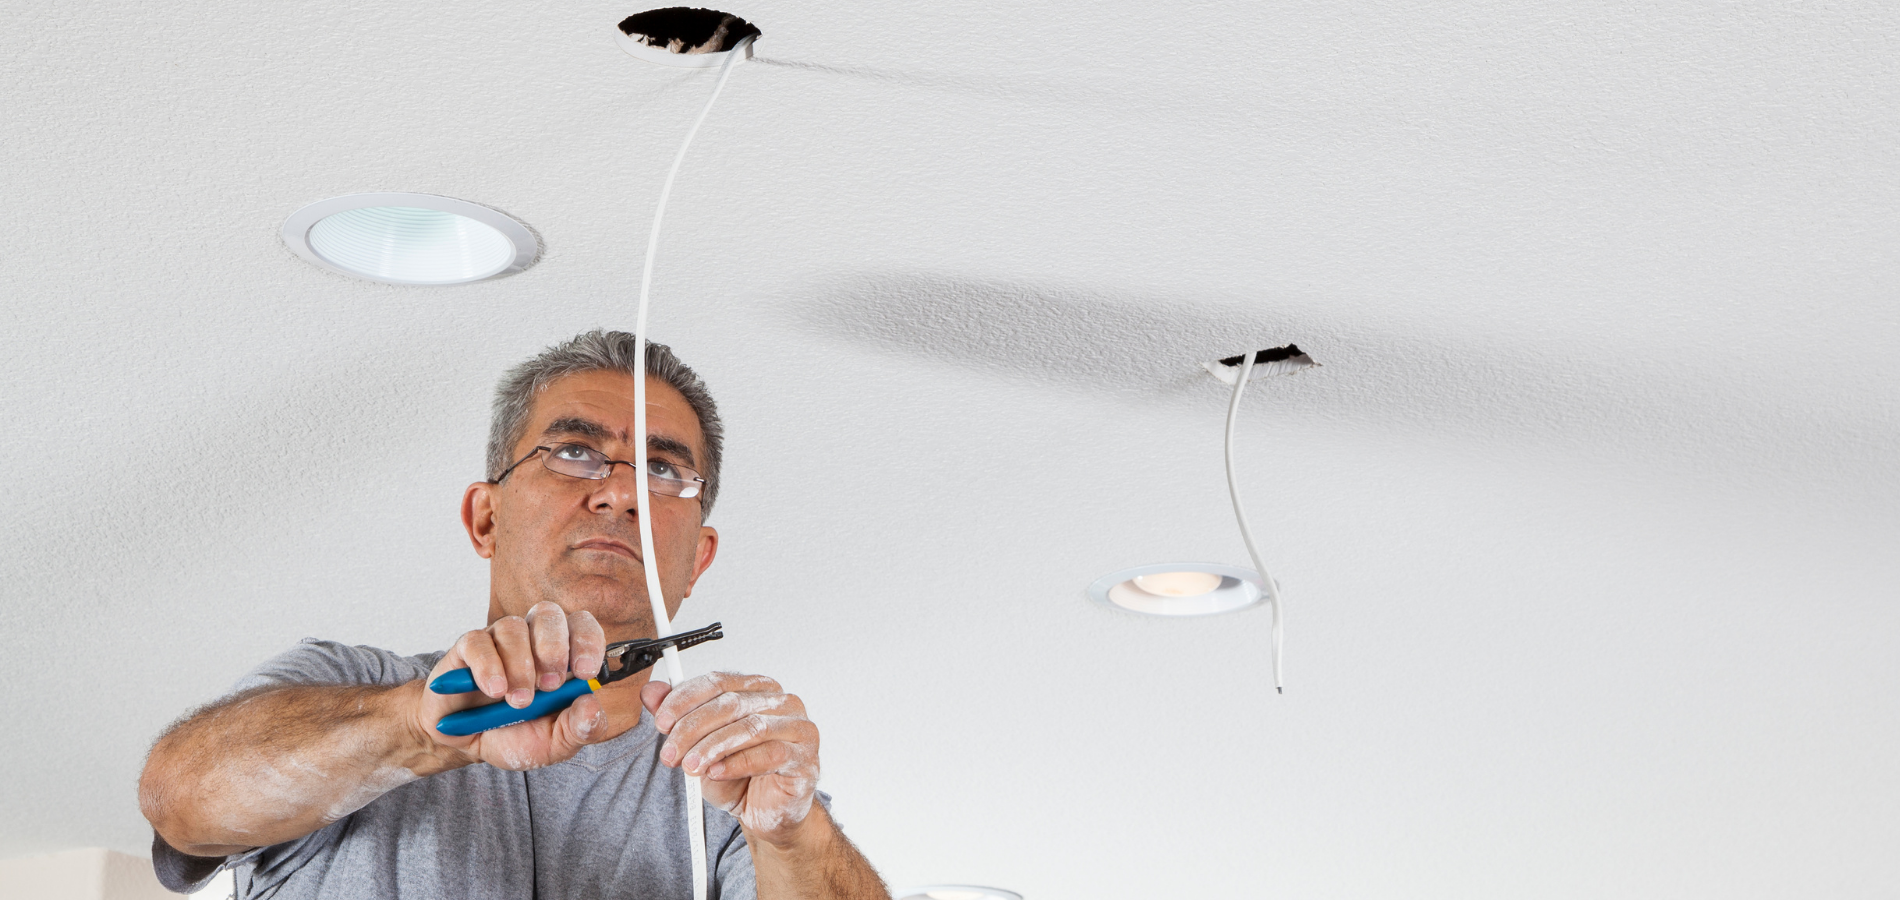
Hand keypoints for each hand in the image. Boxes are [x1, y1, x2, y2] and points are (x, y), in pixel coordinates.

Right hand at [415, 601, 608, 770]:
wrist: (471, 746)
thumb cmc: (520, 735)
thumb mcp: (558, 742)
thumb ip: (583, 728)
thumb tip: (593, 705)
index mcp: (563, 654)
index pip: (582, 625)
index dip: (588, 641)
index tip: (585, 672)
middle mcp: (532, 638)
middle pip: (548, 614)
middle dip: (553, 649)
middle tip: (549, 686)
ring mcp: (499, 640)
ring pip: (512, 627)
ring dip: (520, 665)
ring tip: (518, 701)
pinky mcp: (467, 650)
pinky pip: (477, 642)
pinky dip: (488, 667)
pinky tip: (494, 691)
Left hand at [643, 672, 820, 844]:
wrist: (766, 813)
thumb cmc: (738, 775)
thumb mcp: (699, 746)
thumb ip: (677, 718)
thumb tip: (651, 692)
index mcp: (757, 688)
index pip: (718, 681)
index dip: (685, 699)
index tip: (661, 722)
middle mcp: (781, 702)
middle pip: (731, 703)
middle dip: (692, 729)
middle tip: (670, 753)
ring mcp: (798, 728)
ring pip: (749, 727)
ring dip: (712, 747)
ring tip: (690, 767)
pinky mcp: (805, 757)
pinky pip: (769, 754)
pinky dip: (737, 763)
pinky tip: (716, 773)